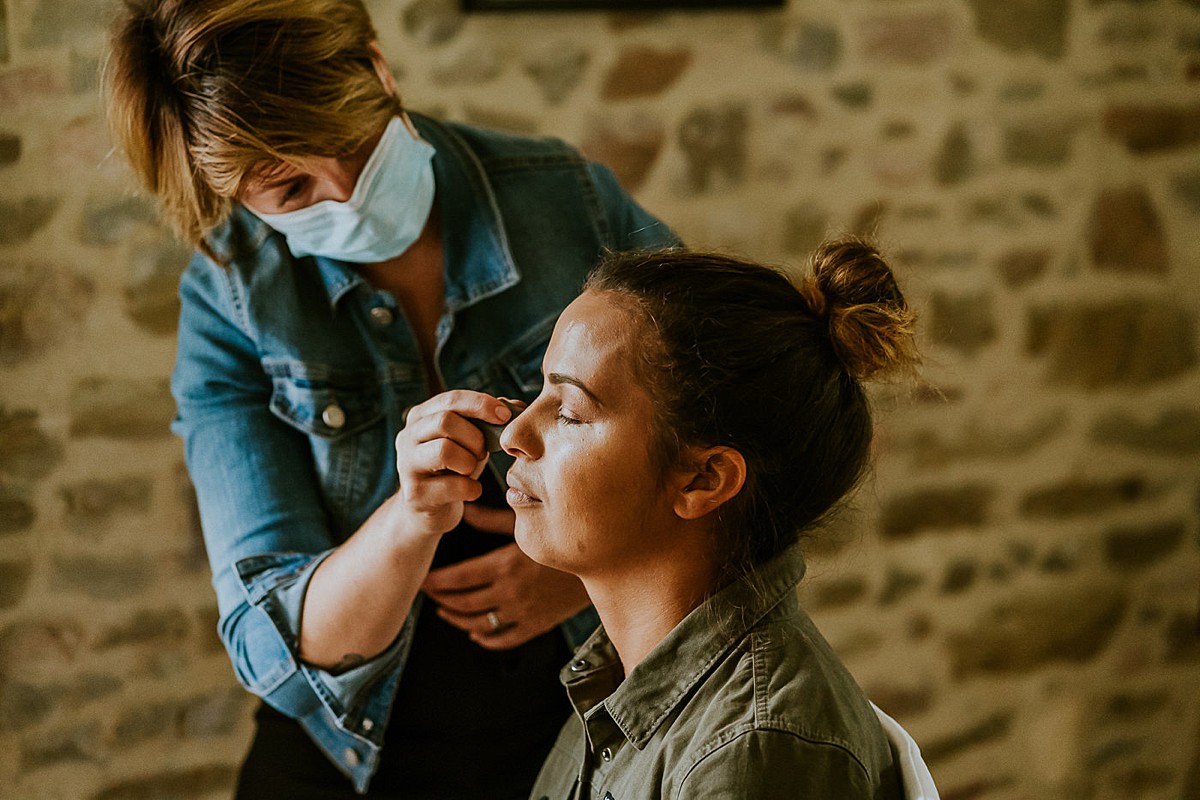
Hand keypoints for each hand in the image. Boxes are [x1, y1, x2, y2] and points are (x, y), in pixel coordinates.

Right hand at [392, 391, 513, 539]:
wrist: (429, 510)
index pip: (450, 399)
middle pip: (444, 421)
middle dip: (475, 437)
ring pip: (444, 451)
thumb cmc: (452, 469)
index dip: (481, 404)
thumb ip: (488, 421)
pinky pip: (453, 486)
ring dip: (470, 461)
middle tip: (483, 452)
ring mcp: (407, 465)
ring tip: (471, 470)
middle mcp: (407, 437)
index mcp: (421, 417)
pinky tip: (472, 491)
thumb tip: (517, 404)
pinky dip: (472, 489)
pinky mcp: (415, 494)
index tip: (505, 416)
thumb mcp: (468, 441)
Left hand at [423, 509, 589, 649]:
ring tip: (445, 611)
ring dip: (456, 620)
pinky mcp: (537, 625)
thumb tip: (464, 508)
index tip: (423, 579)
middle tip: (428, 593)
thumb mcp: (526, 524)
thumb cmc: (562, 535)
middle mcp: (510, 593)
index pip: (457, 579)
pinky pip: (503, 640)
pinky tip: (475, 632)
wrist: (602, 560)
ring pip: (478, 625)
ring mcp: (523, 612)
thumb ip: (491, 519)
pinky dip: (484, 639)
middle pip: (463, 604)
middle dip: (440, 600)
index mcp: (505, 565)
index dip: (435, 582)